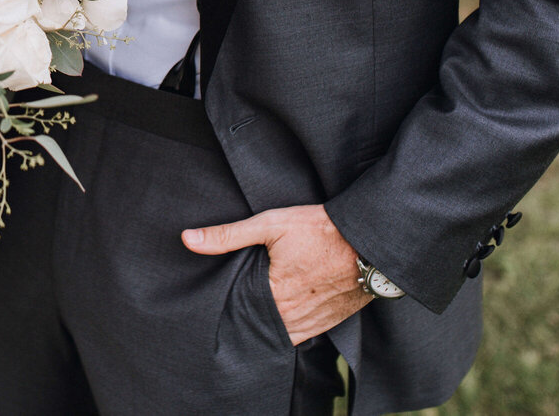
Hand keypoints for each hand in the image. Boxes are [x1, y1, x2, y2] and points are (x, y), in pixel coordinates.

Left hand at [182, 204, 370, 345]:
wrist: (370, 241)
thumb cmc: (320, 230)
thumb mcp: (270, 224)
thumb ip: (227, 235)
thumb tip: (188, 239)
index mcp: (274, 295)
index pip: (238, 310)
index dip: (226, 305)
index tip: (216, 299)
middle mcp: (293, 316)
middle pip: (258, 323)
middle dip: (245, 315)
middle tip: (233, 304)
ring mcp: (313, 323)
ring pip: (279, 333)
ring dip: (266, 323)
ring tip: (254, 309)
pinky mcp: (329, 322)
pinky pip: (301, 335)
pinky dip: (288, 328)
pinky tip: (279, 315)